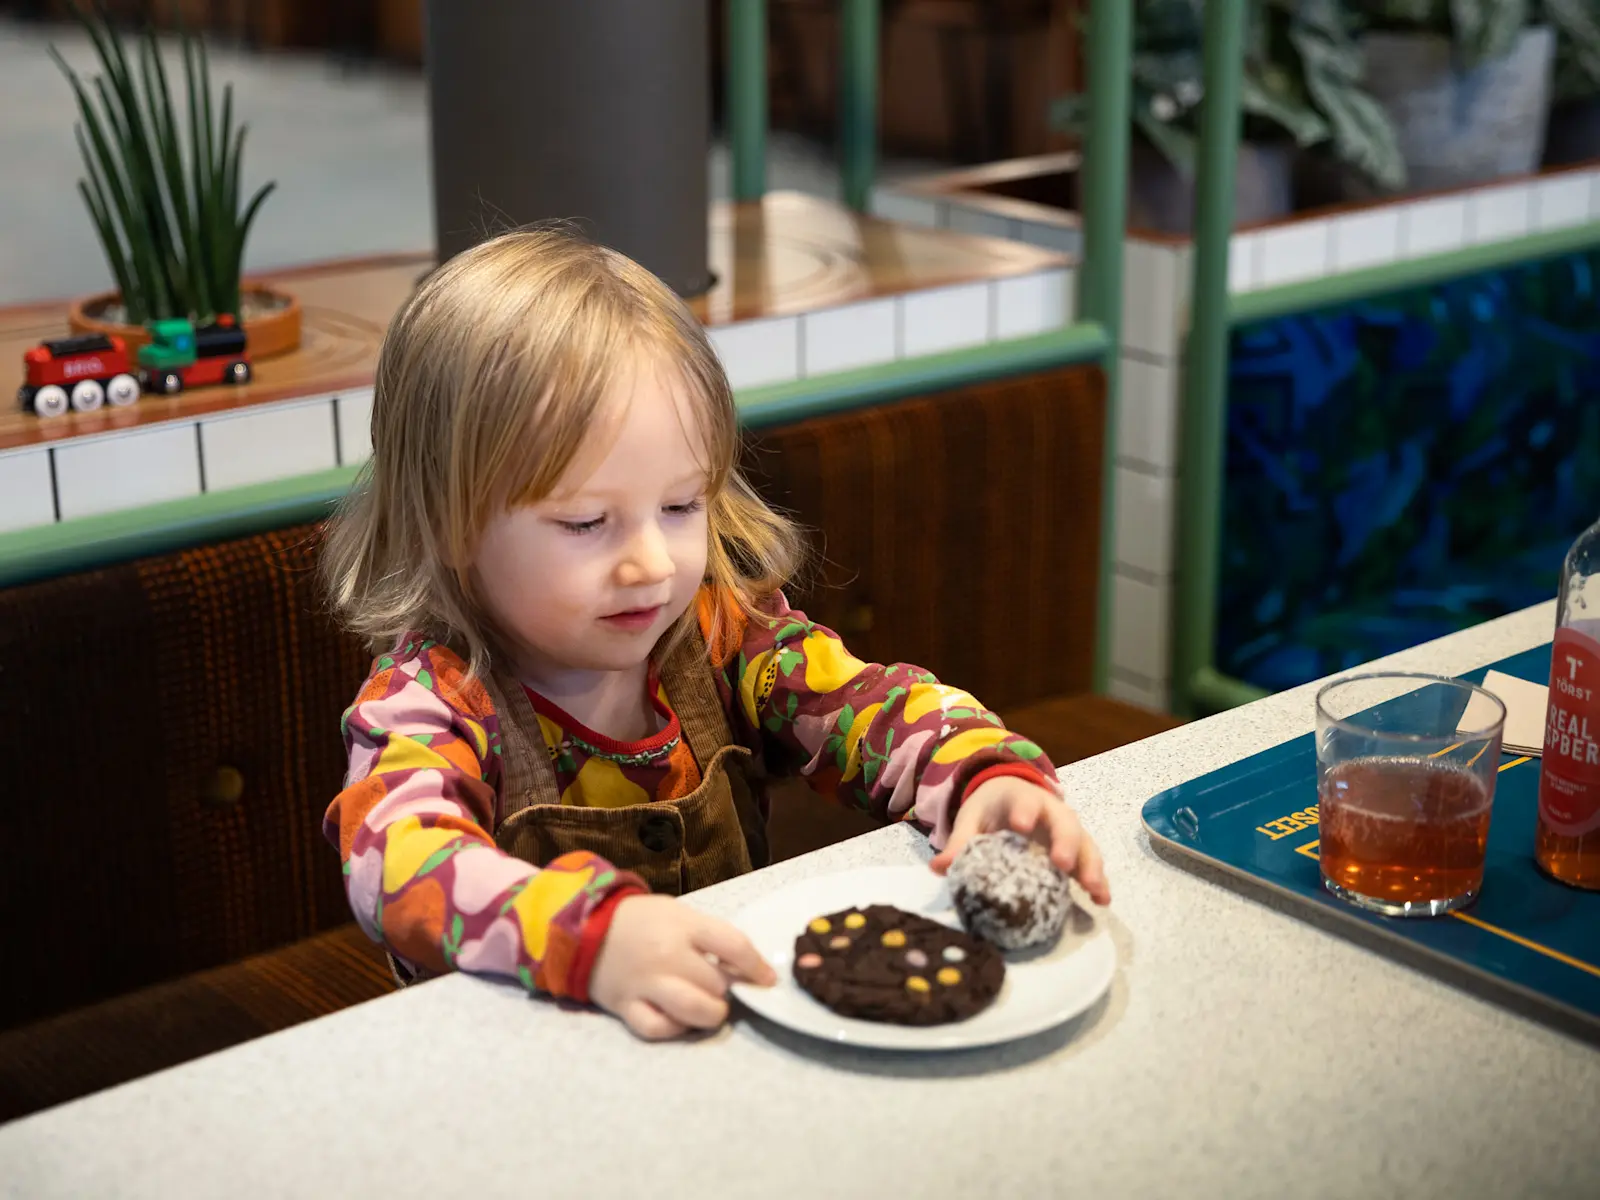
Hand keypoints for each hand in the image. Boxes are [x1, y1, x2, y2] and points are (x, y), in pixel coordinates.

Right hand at [588, 894, 776, 1040]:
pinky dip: (674, 1029)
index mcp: (684, 925)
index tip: (767, 979)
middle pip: (717, 983)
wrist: (583, 926)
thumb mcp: (678, 914)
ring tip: (711, 1008)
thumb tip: (744, 967)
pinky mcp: (626, 1006)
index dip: (757, 967)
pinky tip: (679, 1020)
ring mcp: (645, 982)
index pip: (734, 946)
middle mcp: (667, 954)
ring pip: (693, 1009)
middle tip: (725, 988)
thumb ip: (709, 937)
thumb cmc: (640, 919)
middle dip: (728, 989)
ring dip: (711, 1013)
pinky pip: (658, 1028)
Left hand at [928, 777, 1110, 905]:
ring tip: (1091, 888)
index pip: (1025, 801)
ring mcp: (1068, 830)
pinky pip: (1090, 862)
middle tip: (1061, 863)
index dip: (1025, 811)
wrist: (1011, 796)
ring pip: (1084, 843)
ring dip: (1089, 865)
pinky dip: (1098, 879)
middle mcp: (1052, 811)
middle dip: (1064, 841)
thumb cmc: (990, 809)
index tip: (1021, 826)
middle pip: (1063, 822)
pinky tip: (1102, 900)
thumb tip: (937, 868)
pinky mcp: (1076, 849)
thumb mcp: (972, 819)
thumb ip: (959, 842)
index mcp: (1022, 798)